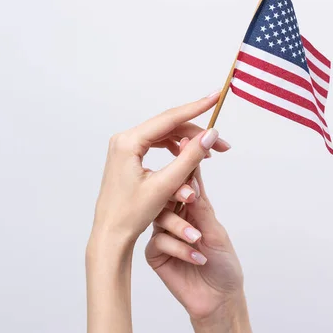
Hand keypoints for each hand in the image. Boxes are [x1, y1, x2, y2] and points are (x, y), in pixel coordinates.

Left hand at [87, 93, 230, 255]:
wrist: (111, 235)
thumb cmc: (132, 214)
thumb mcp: (166, 185)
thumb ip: (190, 158)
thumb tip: (210, 135)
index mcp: (129, 142)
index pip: (170, 118)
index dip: (196, 108)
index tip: (216, 97)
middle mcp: (124, 139)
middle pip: (169, 127)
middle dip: (197, 134)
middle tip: (222, 145)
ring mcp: (125, 147)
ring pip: (164, 135)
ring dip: (187, 142)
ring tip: (210, 154)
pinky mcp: (128, 156)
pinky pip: (156, 144)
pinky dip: (175, 149)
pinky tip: (188, 158)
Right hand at [145, 138, 243, 321]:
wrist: (218, 300)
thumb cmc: (223, 264)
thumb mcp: (216, 232)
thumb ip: (201, 206)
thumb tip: (192, 173)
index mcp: (193, 207)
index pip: (186, 182)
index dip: (186, 168)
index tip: (186, 151)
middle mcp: (175, 217)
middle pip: (167, 196)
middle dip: (177, 196)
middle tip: (189, 198)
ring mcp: (163, 235)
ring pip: (160, 218)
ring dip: (181, 228)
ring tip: (198, 239)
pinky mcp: (155, 254)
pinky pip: (159, 242)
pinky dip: (178, 249)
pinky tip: (196, 257)